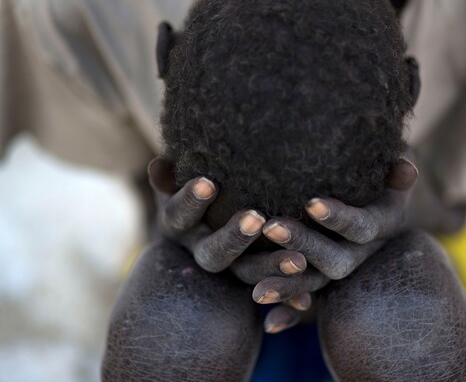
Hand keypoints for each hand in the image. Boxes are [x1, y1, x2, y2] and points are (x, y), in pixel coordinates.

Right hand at [148, 158, 315, 333]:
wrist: (212, 217)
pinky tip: (306, 301)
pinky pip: (271, 293)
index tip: (207, 183)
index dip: (189, 202)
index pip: (178, 215)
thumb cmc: (198, 185)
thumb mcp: (179, 180)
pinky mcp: (256, 281)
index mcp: (179, 226)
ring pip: (246, 274)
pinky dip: (288, 297)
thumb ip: (170, 177)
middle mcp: (201, 251)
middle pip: (213, 255)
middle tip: (255, 217)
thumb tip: (158, 165)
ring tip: (299, 260)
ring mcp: (229, 269)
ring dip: (270, 268)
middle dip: (233, 238)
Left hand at [249, 157, 418, 332]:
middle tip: (272, 227)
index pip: (361, 227)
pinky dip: (289, 314)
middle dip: (304, 245)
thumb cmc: (378, 172)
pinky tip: (269, 326)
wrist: (377, 196)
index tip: (311, 204)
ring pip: (316, 283)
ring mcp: (341, 266)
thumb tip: (404, 167)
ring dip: (288, 289)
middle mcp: (363, 252)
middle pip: (336, 260)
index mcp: (382, 224)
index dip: (339, 218)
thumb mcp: (388, 167)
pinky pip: (307, 300)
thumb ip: (394, 171)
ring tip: (258, 294)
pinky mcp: (321, 276)